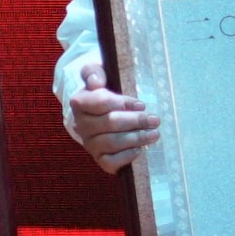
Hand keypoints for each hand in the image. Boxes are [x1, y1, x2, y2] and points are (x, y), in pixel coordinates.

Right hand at [65, 54, 163, 171]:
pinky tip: (140, 149)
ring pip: (112, 143)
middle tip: (154, 120)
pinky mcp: (99, 158)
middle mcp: (81, 125)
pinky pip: (110, 162)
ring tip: (154, 133)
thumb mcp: (97, 75)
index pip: (100, 102)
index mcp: (80, 103)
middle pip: (109, 123)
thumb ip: (94, 72)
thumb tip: (97, 82)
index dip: (123, 103)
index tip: (141, 104)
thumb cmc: (103, 92)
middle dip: (135, 121)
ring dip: (136, 138)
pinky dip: (126, 157)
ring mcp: (89, 143)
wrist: (98, 113)